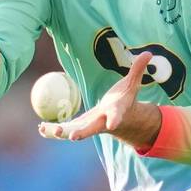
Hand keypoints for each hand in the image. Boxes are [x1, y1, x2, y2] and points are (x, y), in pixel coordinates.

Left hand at [38, 50, 159, 146]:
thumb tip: (149, 53)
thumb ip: (138, 70)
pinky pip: (66, 130)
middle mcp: (101, 123)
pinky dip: (53, 131)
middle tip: (72, 136)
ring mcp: (89, 127)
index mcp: (115, 113)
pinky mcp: (80, 127)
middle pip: (91, 129)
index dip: (115, 119)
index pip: (116, 116)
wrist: (120, 121)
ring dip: (60, 133)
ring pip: (74, 132)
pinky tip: (41, 128)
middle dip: (81, 133)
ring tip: (45, 128)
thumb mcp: (133, 85)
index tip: (113, 123)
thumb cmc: (125, 100)